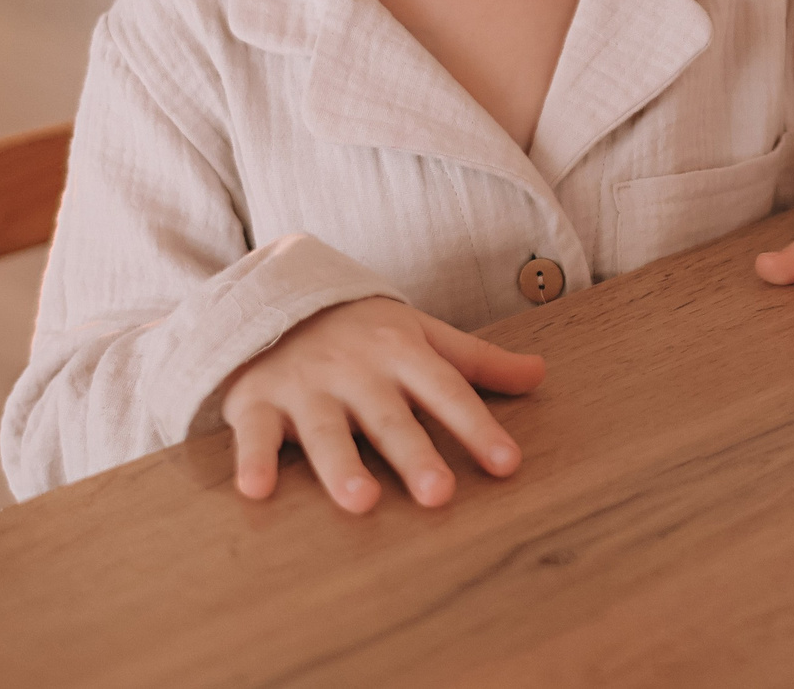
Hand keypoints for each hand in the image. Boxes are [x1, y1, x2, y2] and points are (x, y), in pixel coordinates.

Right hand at [220, 296, 545, 512]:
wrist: (276, 292)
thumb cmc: (362, 329)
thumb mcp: (420, 333)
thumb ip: (477, 360)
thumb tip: (540, 375)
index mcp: (401, 352)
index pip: (447, 390)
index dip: (477, 427)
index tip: (507, 464)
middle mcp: (356, 370)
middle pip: (389, 417)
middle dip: (414, 454)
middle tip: (439, 493)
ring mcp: (305, 385)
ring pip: (326, 430)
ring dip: (342, 465)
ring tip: (362, 502)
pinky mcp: (257, 399)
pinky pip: (254, 432)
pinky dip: (253, 459)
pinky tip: (256, 490)